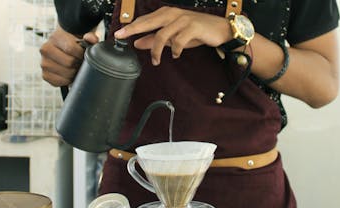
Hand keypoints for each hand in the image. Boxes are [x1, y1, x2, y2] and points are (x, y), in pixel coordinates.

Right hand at [40, 26, 98, 85]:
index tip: (83, 54)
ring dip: (74, 73)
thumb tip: (92, 39)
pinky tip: (68, 74)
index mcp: (55, 37)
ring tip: (74, 67)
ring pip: (66, 73)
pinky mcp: (45, 75)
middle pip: (69, 62)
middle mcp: (46, 49)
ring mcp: (44, 63)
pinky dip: (67, 80)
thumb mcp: (83, 37)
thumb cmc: (74, 43)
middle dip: (78, 64)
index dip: (81, 53)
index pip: (70, 48)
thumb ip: (90, 37)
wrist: (63, 49)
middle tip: (79, 62)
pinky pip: (59, 82)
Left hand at [114, 6, 230, 64]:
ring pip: (162, 34)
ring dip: (157, 50)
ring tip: (156, 61)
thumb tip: (138, 43)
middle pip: (149, 21)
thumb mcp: (173, 37)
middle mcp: (173, 14)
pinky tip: (176, 55)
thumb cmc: (197, 32)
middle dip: (134, 29)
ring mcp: (183, 19)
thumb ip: (155, 39)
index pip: (145, 20)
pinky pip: (178, 40)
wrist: (220, 30)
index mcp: (167, 14)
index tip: (119, 34)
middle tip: (123, 37)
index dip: (131, 27)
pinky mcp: (192, 27)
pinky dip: (175, 50)